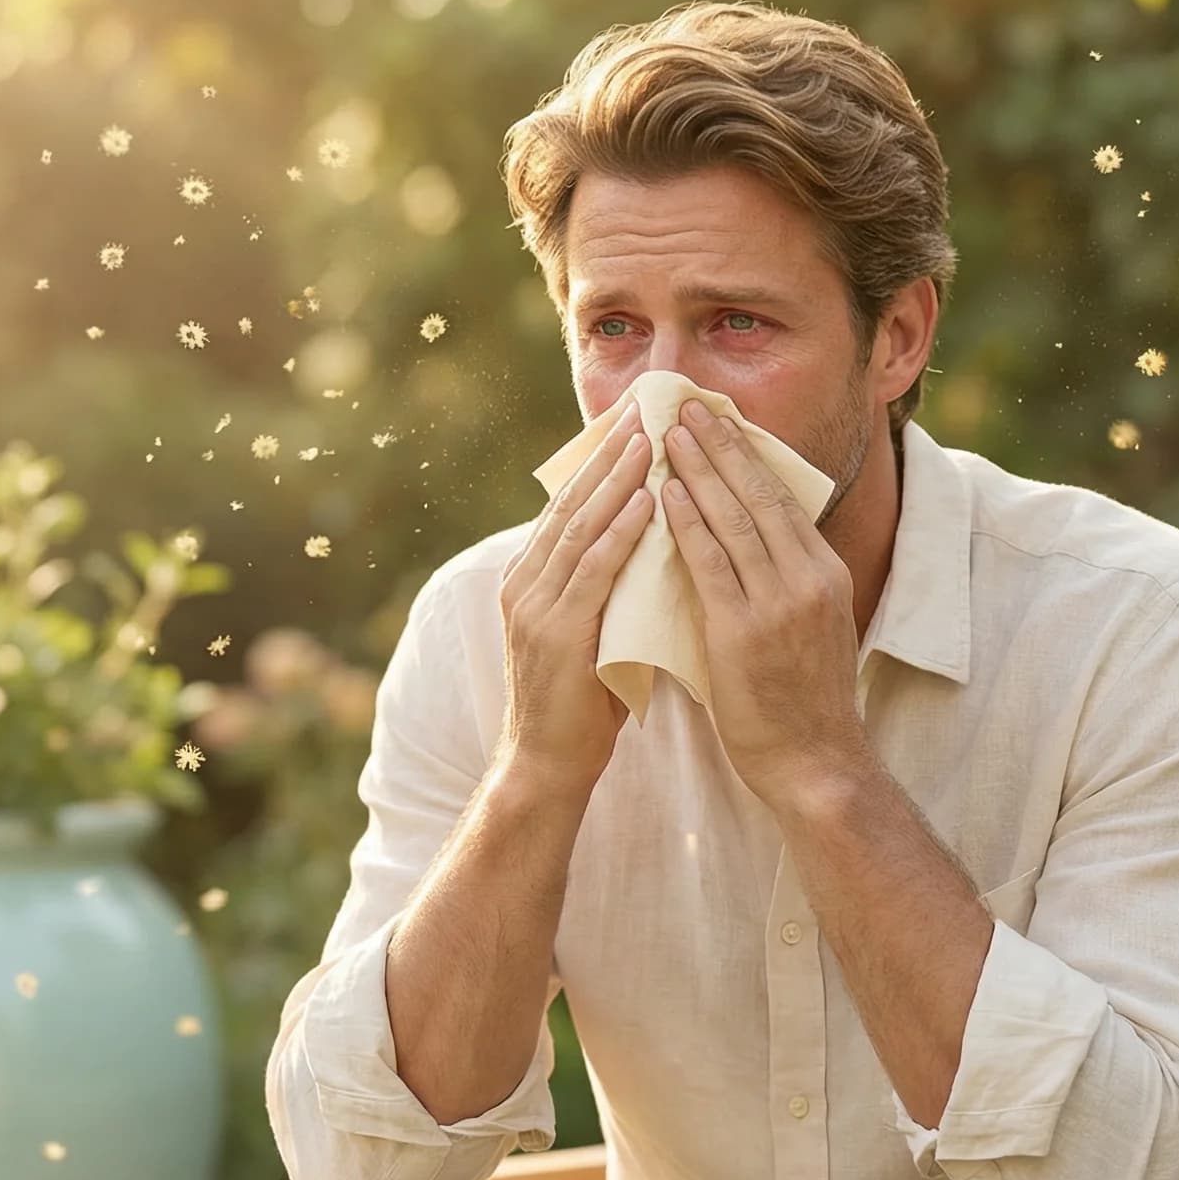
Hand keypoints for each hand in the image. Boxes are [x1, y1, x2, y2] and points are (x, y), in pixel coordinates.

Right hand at [493, 404, 654, 792]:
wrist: (546, 767)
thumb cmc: (579, 708)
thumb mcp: (593, 636)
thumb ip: (609, 595)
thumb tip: (652, 556)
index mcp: (532, 582)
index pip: (569, 509)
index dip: (601, 465)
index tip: (634, 427)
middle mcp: (526, 585)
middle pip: (570, 505)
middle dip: (609, 456)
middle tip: (644, 412)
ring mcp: (536, 607)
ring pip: (580, 527)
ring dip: (617, 480)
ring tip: (650, 440)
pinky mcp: (555, 632)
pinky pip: (592, 569)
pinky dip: (620, 531)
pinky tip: (646, 502)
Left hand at [660, 398, 868, 806]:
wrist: (815, 762)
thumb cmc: (801, 702)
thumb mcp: (807, 627)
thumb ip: (780, 584)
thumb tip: (745, 547)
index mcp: (823, 574)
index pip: (782, 498)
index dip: (749, 454)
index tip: (721, 418)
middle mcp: (807, 579)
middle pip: (759, 494)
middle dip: (722, 444)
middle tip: (690, 403)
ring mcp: (778, 604)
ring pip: (734, 519)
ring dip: (698, 469)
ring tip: (669, 432)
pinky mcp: (743, 632)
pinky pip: (710, 565)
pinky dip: (688, 524)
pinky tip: (666, 494)